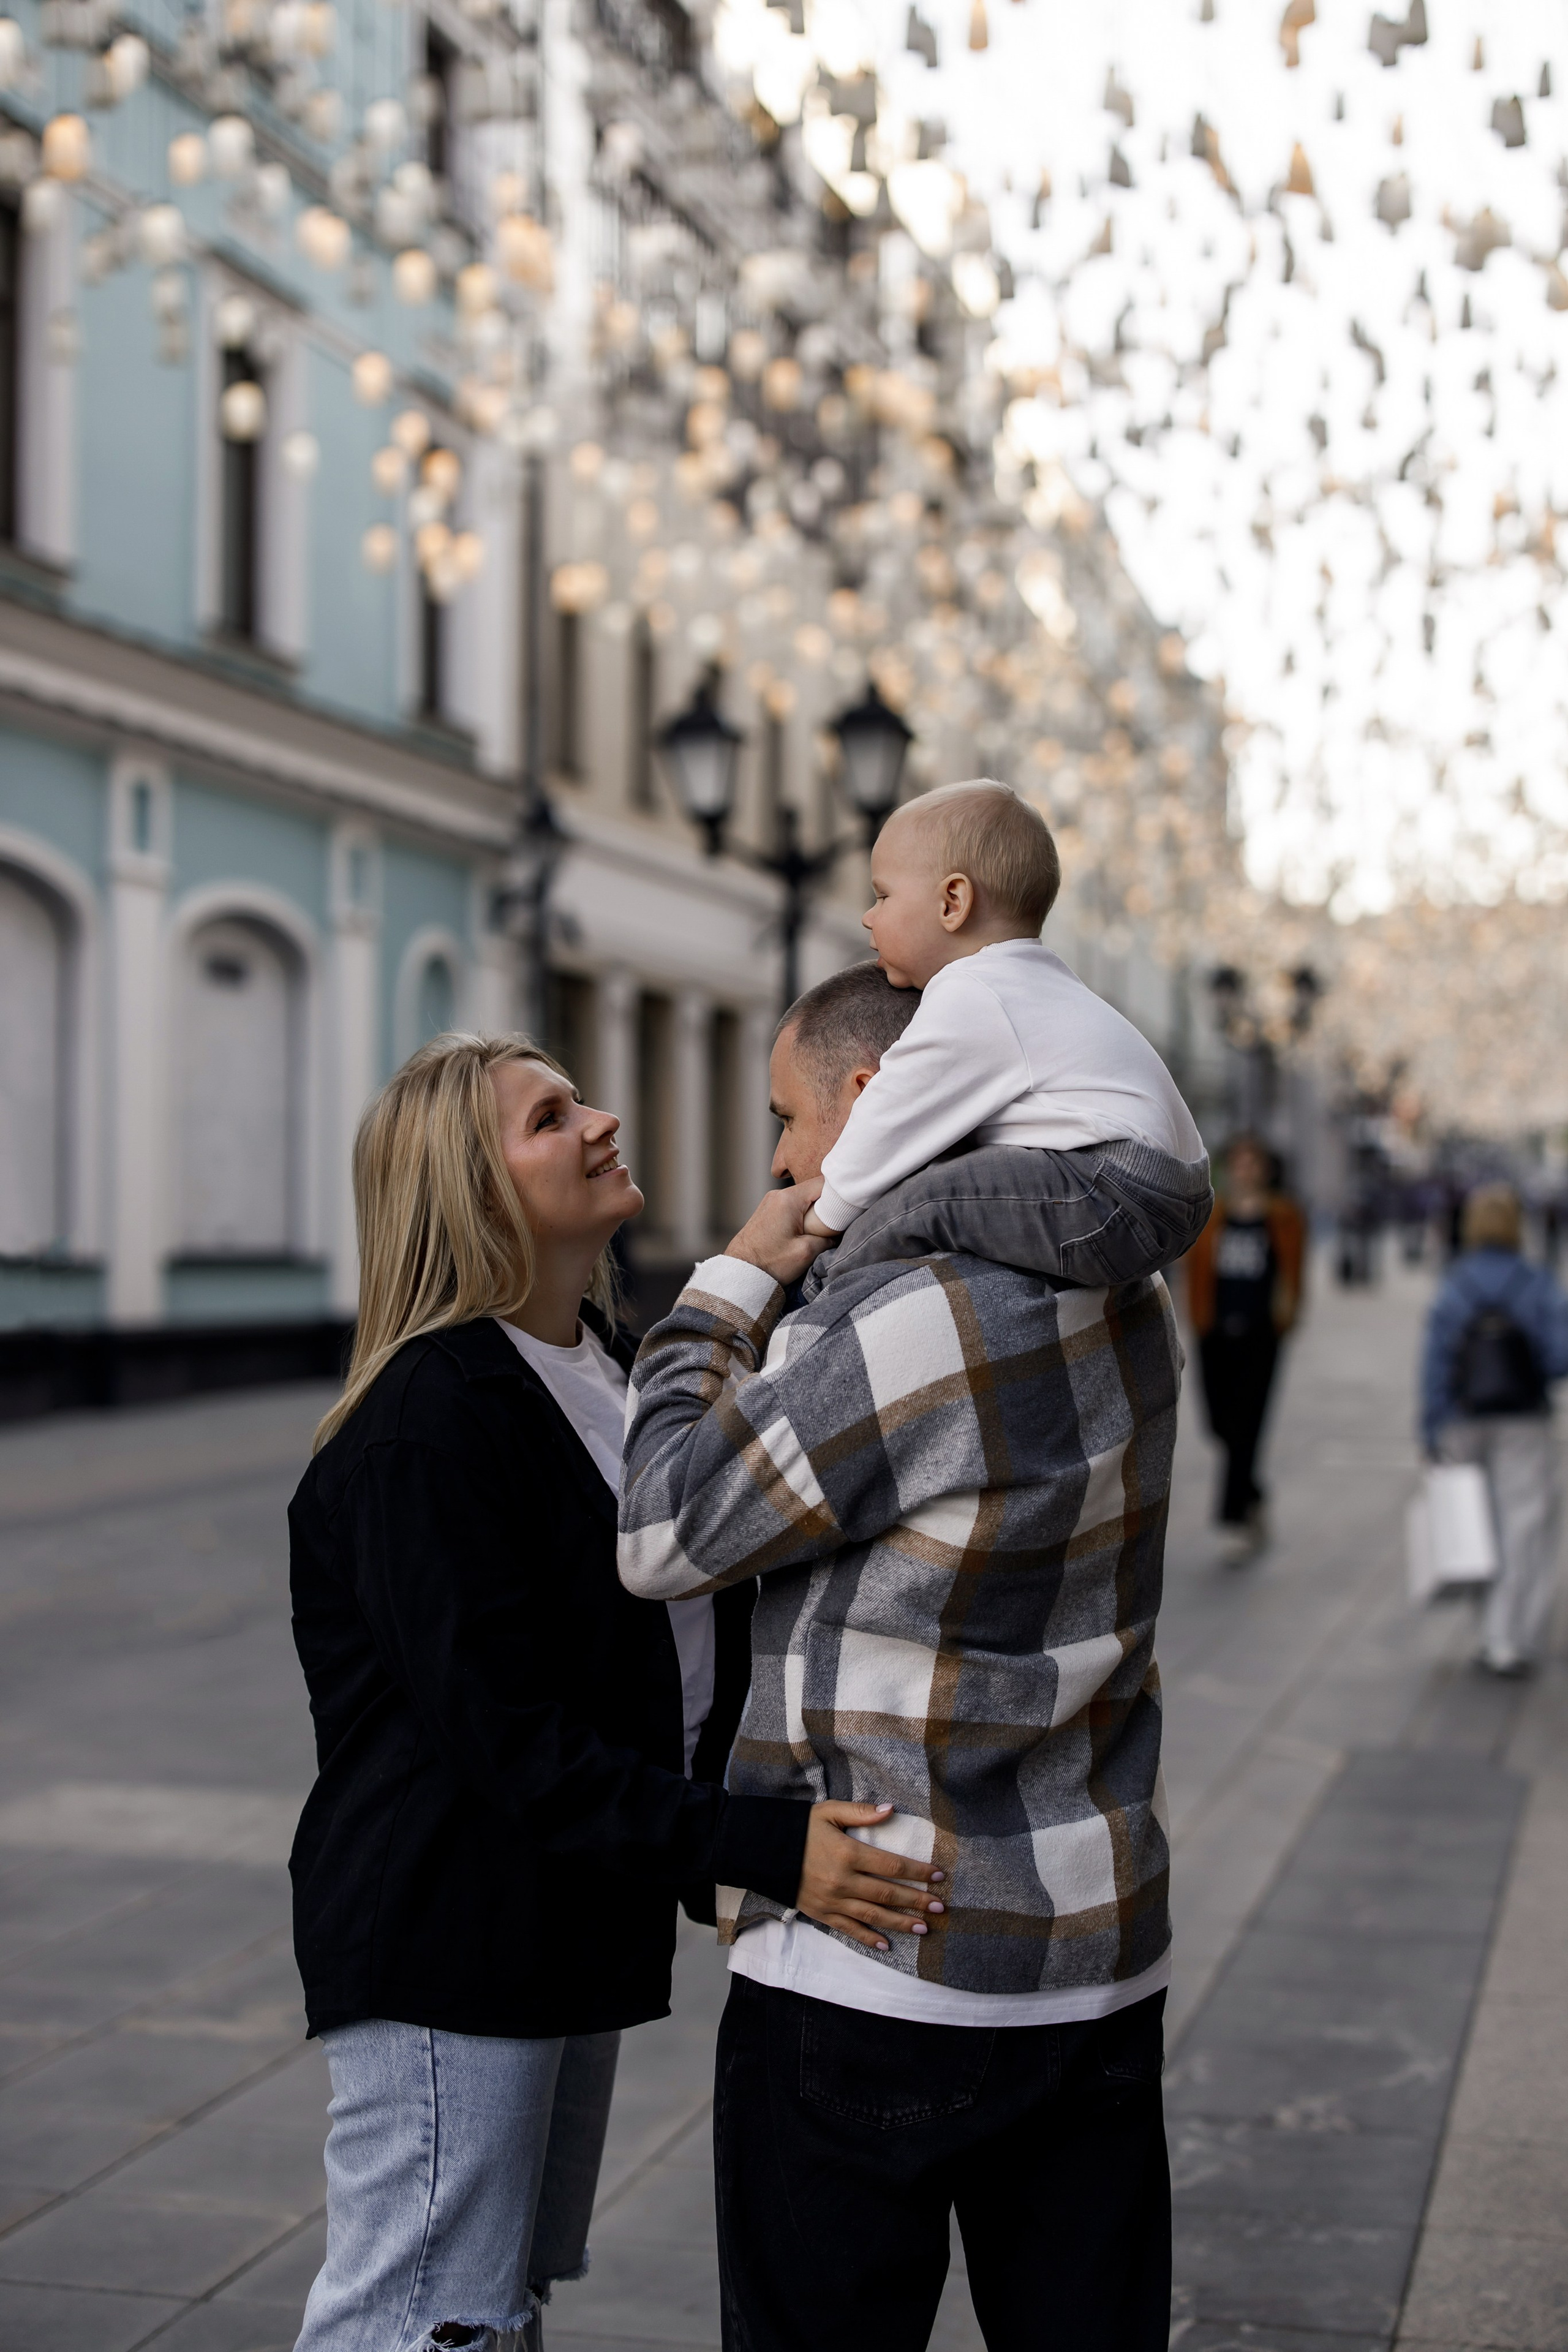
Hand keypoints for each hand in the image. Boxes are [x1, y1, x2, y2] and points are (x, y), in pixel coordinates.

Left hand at [727, 1181, 831, 1287]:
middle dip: (828, 1204)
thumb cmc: (769, 1263)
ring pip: (804, 1199)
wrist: (741, 1273)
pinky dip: (803, 1215)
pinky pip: (793, 1206)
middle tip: (838, 1221)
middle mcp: (778, 1195)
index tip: (851, 1206)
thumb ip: (827, 1238)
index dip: (840, 1193)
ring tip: (822, 1229)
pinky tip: (807, 1231)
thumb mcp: (806, 1252)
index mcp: (788, 1199)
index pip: (823, 1183)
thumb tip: (836, 1234)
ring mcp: (771, 1202)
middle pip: (813, 1190)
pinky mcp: (768, 1212)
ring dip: (815, 1211)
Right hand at [795, 1801, 944, 1951]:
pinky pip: (850, 1930)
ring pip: (874, 1916)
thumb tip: (891, 1809)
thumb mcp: (829, 1812)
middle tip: (941, 1907)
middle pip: (888, 1894)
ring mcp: (833, 1901)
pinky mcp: (822, 1914)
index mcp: (848, 1854)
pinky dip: (869, 1939)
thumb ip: (861, 1812)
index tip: (939, 1875)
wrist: (764, 1851)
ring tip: (924, 1928)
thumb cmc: (800, 1828)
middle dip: (917, 1901)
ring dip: (901, 1923)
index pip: (892, 1866)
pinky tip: (887, 1945)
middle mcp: (843, 1881)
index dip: (918, 1871)